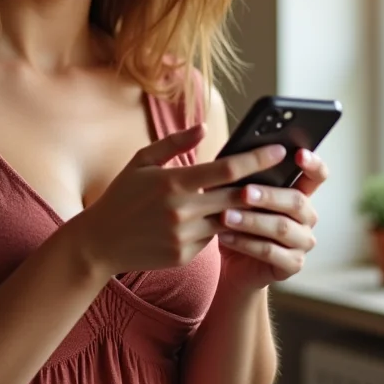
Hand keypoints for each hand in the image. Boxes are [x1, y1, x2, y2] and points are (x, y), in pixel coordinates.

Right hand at [73, 124, 286, 278]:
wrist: (100, 242)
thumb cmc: (121, 195)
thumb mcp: (142, 161)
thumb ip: (174, 143)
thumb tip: (204, 128)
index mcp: (173, 181)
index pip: (227, 169)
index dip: (257, 159)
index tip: (279, 150)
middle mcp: (182, 210)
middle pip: (237, 197)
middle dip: (262, 186)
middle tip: (283, 176)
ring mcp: (184, 236)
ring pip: (227, 220)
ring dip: (240, 211)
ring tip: (256, 198)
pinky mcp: (184, 256)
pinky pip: (211, 239)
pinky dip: (216, 228)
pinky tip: (217, 220)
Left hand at [217, 148, 328, 289]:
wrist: (232, 262)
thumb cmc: (236, 220)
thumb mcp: (236, 195)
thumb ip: (241, 177)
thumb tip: (232, 157)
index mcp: (298, 193)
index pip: (317, 176)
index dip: (312, 164)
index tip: (298, 154)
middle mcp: (306, 217)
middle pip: (296, 201)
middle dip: (268, 195)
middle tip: (244, 192)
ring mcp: (302, 242)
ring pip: (281, 228)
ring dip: (252, 221)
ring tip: (225, 216)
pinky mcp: (292, 264)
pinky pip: (270, 252)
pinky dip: (245, 243)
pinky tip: (225, 236)